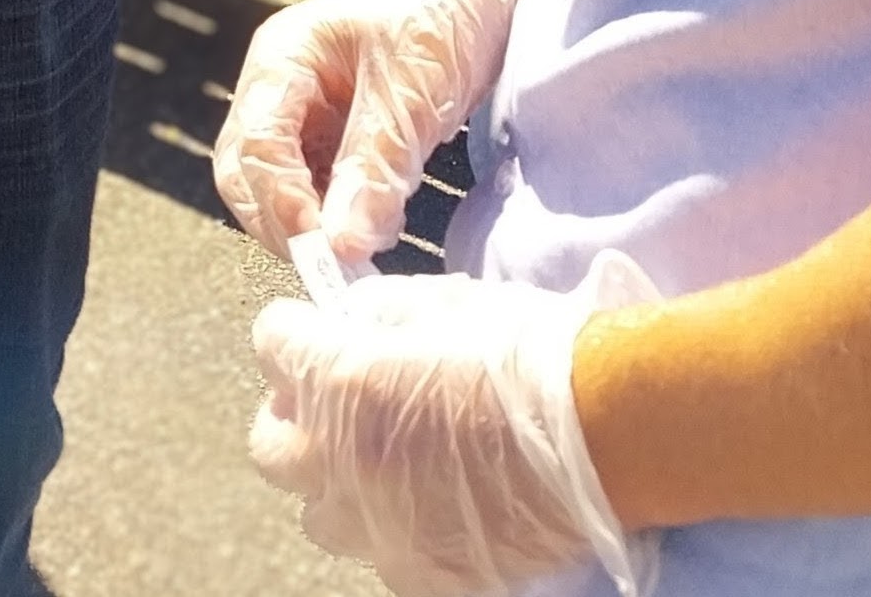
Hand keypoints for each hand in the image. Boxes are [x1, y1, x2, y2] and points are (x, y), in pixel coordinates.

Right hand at [215, 0, 543, 267]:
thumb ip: (373, 166)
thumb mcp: (412, 88)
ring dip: (315, 223)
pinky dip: (339, 213)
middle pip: (248, 176)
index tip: (329, 248)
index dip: (283, 205)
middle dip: (288, 224)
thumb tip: (341, 244)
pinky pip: (319, 185)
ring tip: (368, 242)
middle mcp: (281, 86)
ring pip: (280, 187)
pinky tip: (378, 223)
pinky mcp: (338, 131)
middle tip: (342, 261)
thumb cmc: (446, 7)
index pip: (252, 149)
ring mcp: (306, 110)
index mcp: (282, 59)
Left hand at [251, 265, 655, 596]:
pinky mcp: (421, 575)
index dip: (297, 329)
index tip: (319, 326)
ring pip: (317, 512)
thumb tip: (351, 321)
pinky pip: (381, 552)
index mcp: (339, 382)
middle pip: (270, 444)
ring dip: (335, 478)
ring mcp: (379, 531)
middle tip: (335, 394)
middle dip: (293, 413)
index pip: (272, 343)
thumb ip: (379, 313)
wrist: (600, 433)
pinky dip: (393, 524)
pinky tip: (433, 500)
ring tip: (384, 455)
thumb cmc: (525, 352)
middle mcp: (341, 464)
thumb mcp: (443, 301)